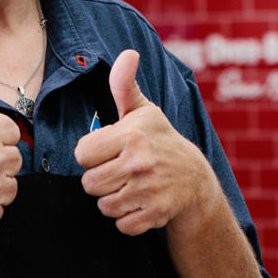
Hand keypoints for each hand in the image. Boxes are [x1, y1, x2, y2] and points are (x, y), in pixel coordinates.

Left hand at [74, 50, 207, 235]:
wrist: (195, 180)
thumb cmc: (160, 142)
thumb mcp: (143, 112)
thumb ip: (124, 86)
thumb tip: (128, 54)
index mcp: (131, 136)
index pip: (82, 154)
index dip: (92, 155)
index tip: (108, 152)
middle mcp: (139, 163)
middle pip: (89, 184)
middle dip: (100, 180)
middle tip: (118, 172)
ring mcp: (148, 191)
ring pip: (103, 206)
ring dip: (112, 200)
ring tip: (129, 186)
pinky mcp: (155, 215)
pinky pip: (121, 224)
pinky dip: (128, 218)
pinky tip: (140, 203)